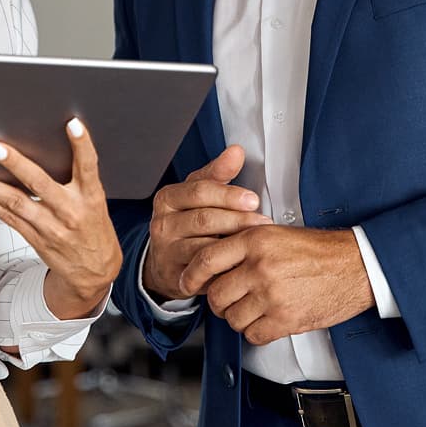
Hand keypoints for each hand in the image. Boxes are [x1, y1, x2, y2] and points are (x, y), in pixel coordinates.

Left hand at [0, 119, 121, 318]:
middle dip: (16, 164)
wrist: (94, 271)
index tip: (73, 124)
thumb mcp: (96, 203)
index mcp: (91, 197)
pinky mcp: (36, 238)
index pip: (88, 167)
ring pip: (16, 203)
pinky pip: (9, 219)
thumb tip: (52, 150)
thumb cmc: (94, 230)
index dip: (82, 145)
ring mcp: (51, 227)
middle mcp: (70, 211)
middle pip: (40, 184)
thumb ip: (80, 180)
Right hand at [141, 146, 272, 302]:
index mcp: (168, 198)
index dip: (228, 195)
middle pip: (203, 219)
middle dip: (237, 220)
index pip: (199, 191)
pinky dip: (224, 265)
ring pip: (204, 246)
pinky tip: (241, 261)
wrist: (166, 262)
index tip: (252, 199)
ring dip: (233, 243)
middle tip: (262, 221)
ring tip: (255, 241)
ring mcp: (167, 251)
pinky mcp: (176, 275)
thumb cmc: (186, 223)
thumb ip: (217, 174)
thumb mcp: (198, 195)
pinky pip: (204, 271)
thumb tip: (236, 151)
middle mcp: (163, 223)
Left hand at [180, 225, 375, 345]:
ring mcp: (272, 294)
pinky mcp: (286, 318)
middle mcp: (260, 266)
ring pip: (232, 318)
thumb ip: (244, 244)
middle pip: (216, 294)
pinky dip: (257, 332)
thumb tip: (214, 262)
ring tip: (254, 309)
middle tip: (227, 301)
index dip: (192, 276)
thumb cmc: (319, 251)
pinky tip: (268, 321)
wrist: (356, 266)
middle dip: (218, 302)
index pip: (207, 259)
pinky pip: (253, 335)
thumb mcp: (277, 233)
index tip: (187, 283)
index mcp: (255, 240)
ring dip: (239, 318)